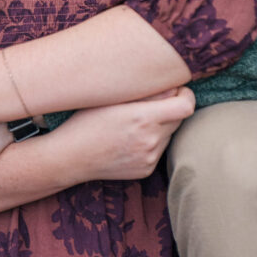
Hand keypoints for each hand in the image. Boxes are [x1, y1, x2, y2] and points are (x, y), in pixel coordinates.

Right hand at [62, 87, 195, 181]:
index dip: (186, 94)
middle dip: (171, 107)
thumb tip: (173, 86)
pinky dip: (151, 141)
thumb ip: (147, 92)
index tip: (177, 89)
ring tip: (135, 121)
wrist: (70, 157)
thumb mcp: (113, 98)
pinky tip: (130, 138)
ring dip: (161, 125)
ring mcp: (150, 158)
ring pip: (168, 134)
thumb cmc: (86, 120)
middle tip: (152, 101)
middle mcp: (151, 141)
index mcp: (144, 118)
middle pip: (179, 119)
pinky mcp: (146, 170)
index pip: (186, 106)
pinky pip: (158, 150)